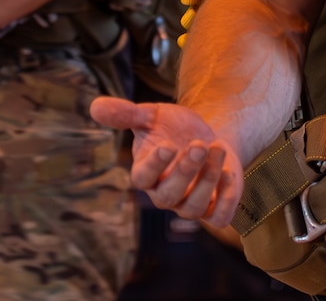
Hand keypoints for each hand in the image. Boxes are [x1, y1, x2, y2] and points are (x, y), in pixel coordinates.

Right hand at [91, 96, 242, 229]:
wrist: (207, 135)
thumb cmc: (173, 128)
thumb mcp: (152, 115)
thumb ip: (126, 113)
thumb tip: (95, 106)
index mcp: (146, 173)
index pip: (143, 178)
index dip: (155, 165)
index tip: (168, 145)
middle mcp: (165, 194)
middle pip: (170, 194)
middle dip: (186, 170)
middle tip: (199, 144)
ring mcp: (189, 204)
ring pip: (194, 208)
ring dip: (208, 180)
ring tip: (217, 148)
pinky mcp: (213, 209)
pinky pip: (219, 218)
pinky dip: (226, 200)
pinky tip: (230, 173)